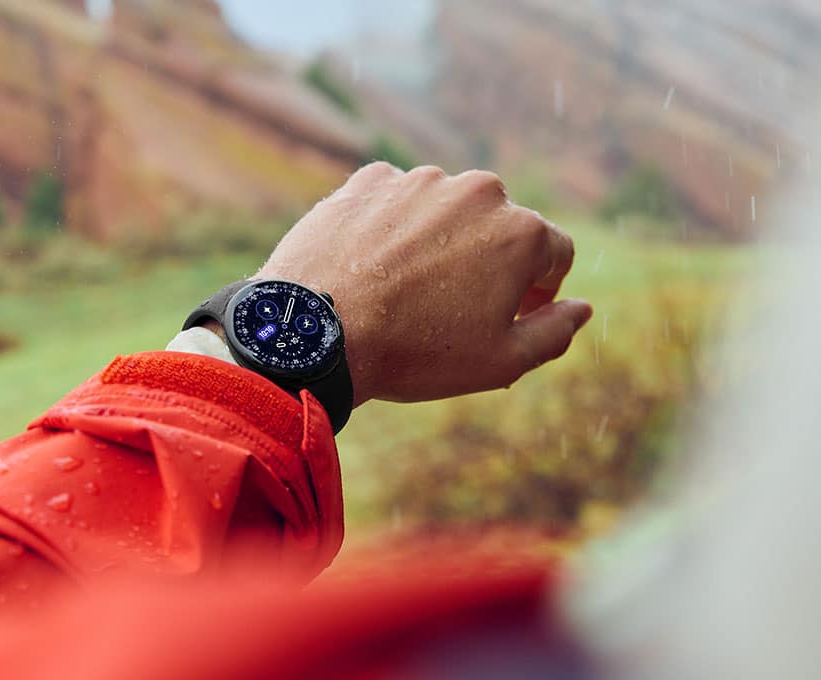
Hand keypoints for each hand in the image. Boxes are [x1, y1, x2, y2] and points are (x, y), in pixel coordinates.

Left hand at [258, 162, 592, 405]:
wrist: (315, 334)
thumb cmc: (415, 353)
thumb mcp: (501, 361)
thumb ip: (554, 331)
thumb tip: (583, 307)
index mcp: (521, 231)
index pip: (555, 253)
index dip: (541, 289)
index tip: (513, 313)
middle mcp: (476, 191)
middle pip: (500, 227)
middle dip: (490, 264)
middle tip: (454, 308)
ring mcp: (418, 180)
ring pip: (445, 212)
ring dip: (439, 242)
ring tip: (406, 290)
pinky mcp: (368, 181)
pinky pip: (394, 202)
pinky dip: (392, 228)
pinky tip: (373, 267)